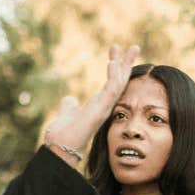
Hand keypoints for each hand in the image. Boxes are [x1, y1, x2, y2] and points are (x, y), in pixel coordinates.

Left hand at [39, 44, 140, 158]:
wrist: (60, 148)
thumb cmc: (64, 135)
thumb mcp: (67, 114)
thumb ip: (69, 106)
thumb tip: (69, 99)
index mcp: (98, 105)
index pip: (111, 84)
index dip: (115, 68)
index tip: (115, 53)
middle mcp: (104, 106)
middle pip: (119, 81)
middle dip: (126, 63)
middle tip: (134, 46)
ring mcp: (103, 108)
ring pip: (118, 83)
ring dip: (124, 65)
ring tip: (129, 49)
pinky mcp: (100, 110)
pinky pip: (111, 91)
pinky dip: (113, 77)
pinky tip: (113, 63)